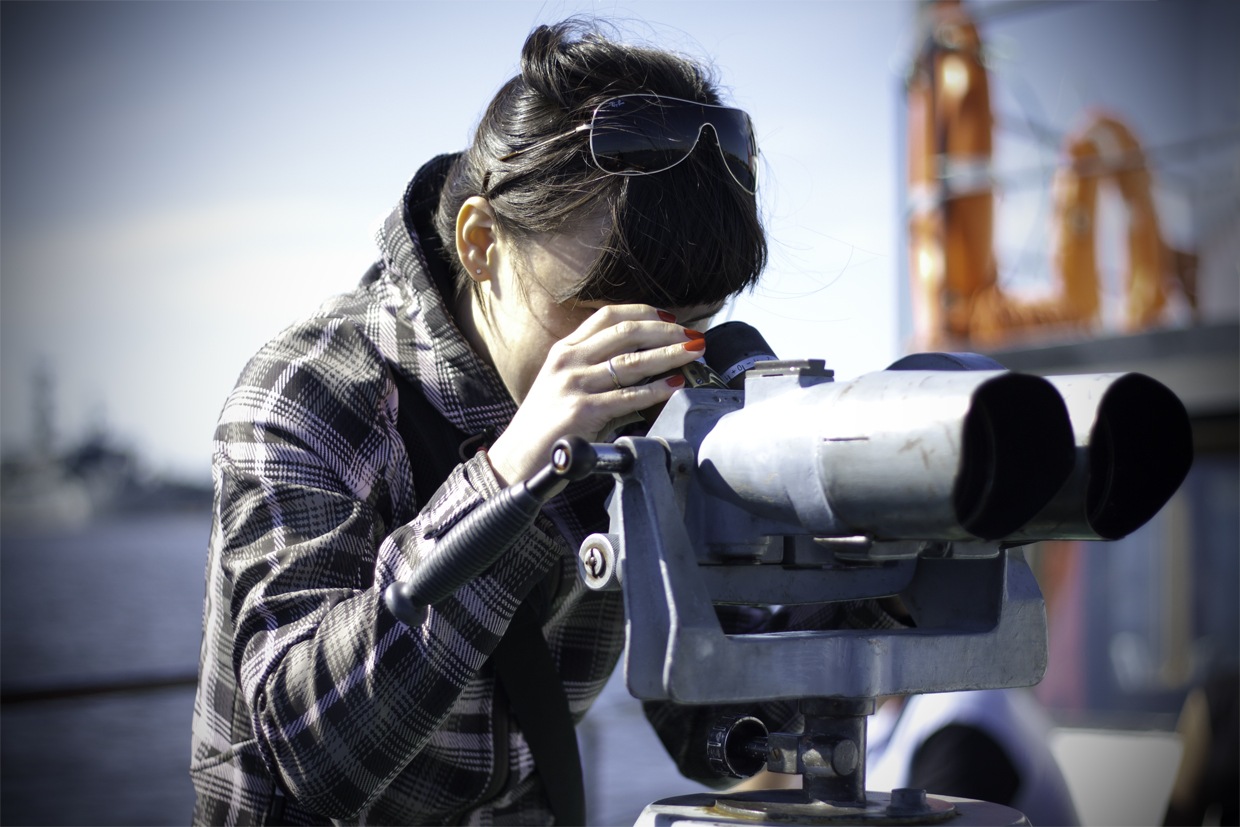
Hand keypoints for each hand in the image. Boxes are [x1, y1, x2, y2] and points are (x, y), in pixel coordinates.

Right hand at [485, 304, 704, 484]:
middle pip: (626, 332)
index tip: (669, 318)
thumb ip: (592, 369)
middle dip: (666, 331)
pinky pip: (628, 396)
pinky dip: (656, 389)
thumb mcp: (562, 385)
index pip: (608, 316)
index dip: (643, 313)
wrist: (516, 459)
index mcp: (565, 350)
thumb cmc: (544, 426)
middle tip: (693, 335)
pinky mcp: (582, 411)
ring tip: (694, 353)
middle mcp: (568, 361)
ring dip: (669, 354)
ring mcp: (574, 385)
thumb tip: (641, 364)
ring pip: (632, 361)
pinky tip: (675, 385)